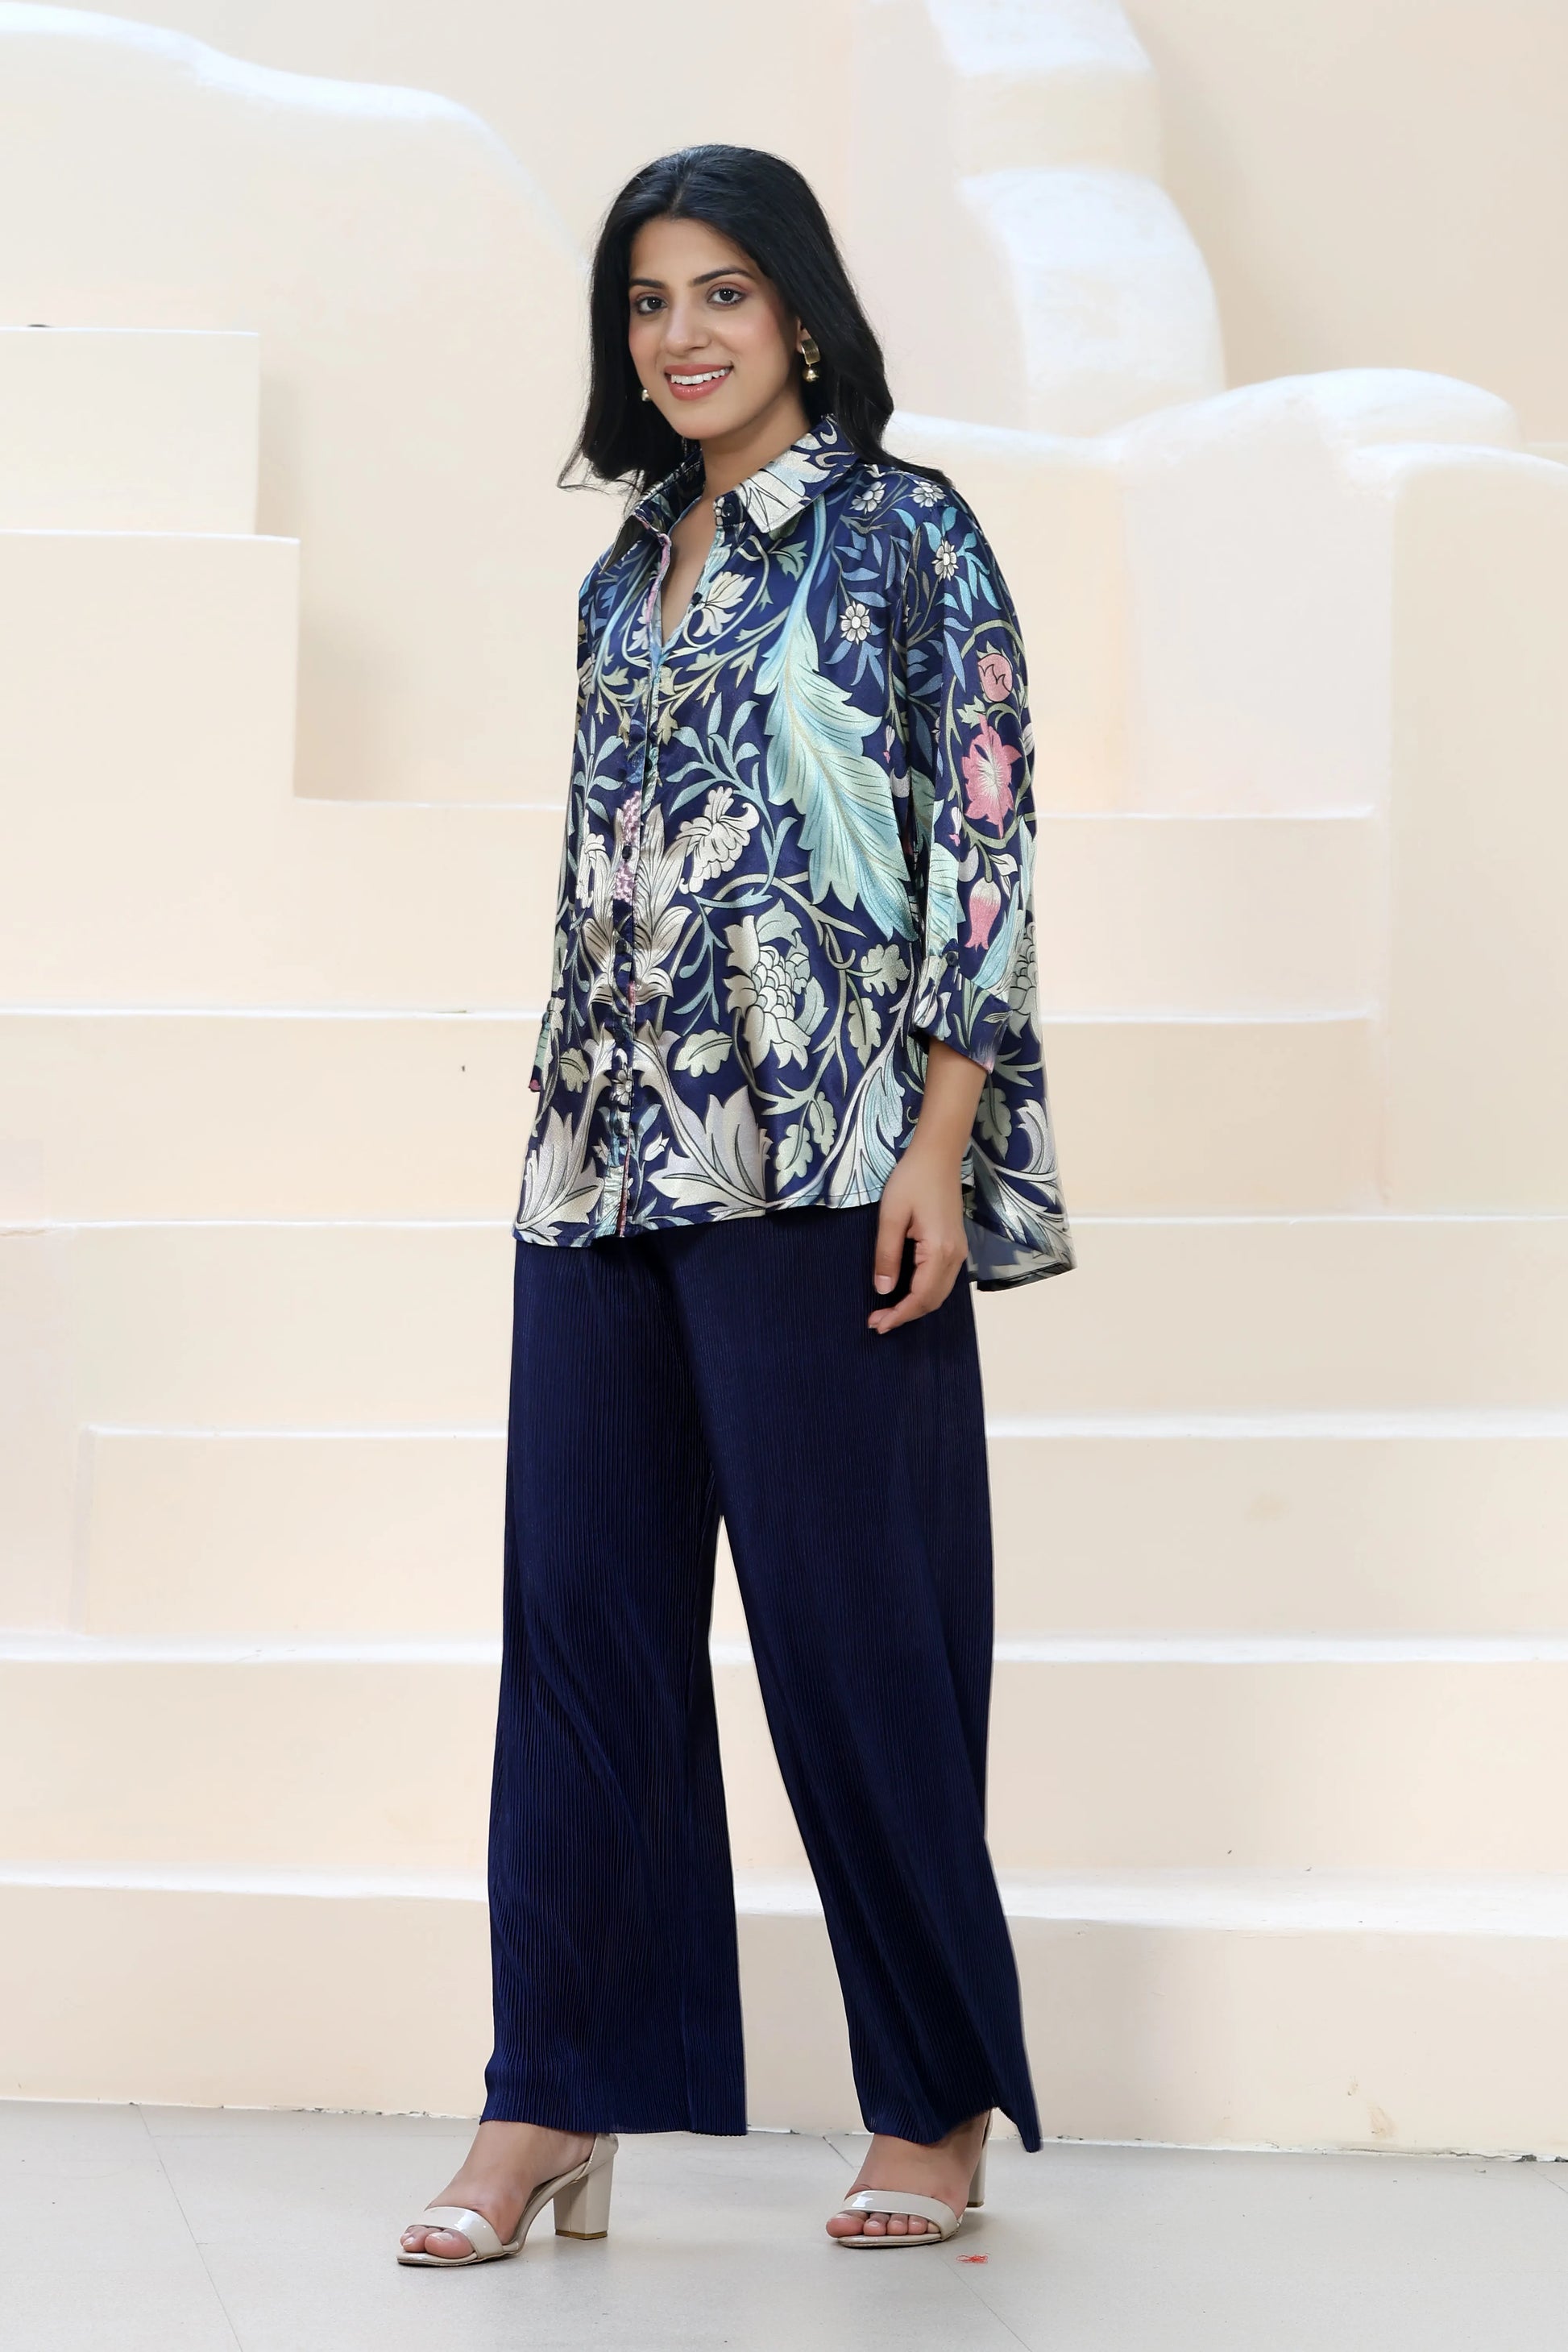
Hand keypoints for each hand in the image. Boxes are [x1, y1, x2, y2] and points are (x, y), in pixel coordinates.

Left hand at [867, 1038, 987, 1334]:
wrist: (938, 1155)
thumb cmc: (911, 1180)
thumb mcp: (891, 1216)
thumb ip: (886, 1254)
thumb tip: (883, 1290)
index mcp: (939, 1250)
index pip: (920, 1297)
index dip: (899, 1315)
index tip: (876, 1324)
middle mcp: (955, 1256)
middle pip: (933, 1301)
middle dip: (906, 1315)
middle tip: (877, 1322)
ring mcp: (958, 1251)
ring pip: (939, 1293)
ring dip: (915, 1306)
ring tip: (888, 1312)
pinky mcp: (955, 1245)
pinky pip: (942, 1281)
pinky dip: (924, 1294)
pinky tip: (905, 1293)